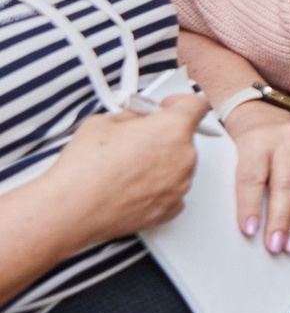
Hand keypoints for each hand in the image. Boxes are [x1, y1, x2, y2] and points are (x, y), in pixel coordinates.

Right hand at [41, 95, 203, 247]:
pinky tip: (132, 187)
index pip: (196, 105)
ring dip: (162, 163)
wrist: (70, 209)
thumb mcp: (104, 121)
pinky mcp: (170, 209)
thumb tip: (138, 118)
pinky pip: (172, 191)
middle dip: (163, 136)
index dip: (179, 103)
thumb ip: (132, 115)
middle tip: (135, 141)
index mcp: (173, 129)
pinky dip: (158, 188)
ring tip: (127, 168)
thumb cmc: (84, 168)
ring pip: (179, 165)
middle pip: (184, 138)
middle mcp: (185, 157)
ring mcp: (180, 186)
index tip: (166, 108)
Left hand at [224, 103, 289, 253]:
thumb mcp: (229, 157)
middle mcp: (286, 139)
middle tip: (276, 245)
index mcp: (255, 141)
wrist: (261, 117)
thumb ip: (234, 182)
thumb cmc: (241, 144)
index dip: (250, 206)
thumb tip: (243, 224)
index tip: (249, 231)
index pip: (253, 177)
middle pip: (287, 184)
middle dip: (281, 219)